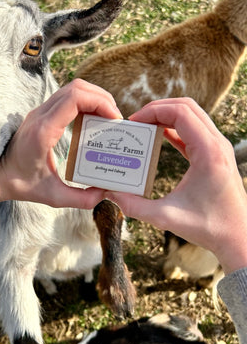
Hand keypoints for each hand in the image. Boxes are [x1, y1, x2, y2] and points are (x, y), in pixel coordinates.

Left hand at [0, 79, 121, 208]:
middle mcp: (41, 116)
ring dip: (93, 97)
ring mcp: (39, 112)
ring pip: (72, 88)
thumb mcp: (53, 196)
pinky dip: (84, 102)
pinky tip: (92, 120)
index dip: (100, 102)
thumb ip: (81, 199)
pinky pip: (66, 97)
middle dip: (102, 98)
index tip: (114, 119)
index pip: (75, 99)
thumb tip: (105, 194)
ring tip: (107, 117)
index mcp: (44, 131)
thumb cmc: (20, 184)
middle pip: (77, 87)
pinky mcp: (41, 115)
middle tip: (115, 118)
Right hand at [104, 97, 246, 273]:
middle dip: (158, 108)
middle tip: (135, 122)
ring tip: (143, 127)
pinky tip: (158, 135)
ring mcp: (219, 147)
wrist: (238, 236)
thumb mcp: (166, 217)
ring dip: (167, 115)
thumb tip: (110, 194)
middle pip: (187, 107)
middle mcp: (217, 144)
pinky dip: (175, 127)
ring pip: (192, 114)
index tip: (133, 123)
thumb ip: (134, 206)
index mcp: (208, 153)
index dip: (153, 111)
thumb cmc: (209, 227)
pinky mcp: (216, 154)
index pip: (181, 113)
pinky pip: (194, 129)